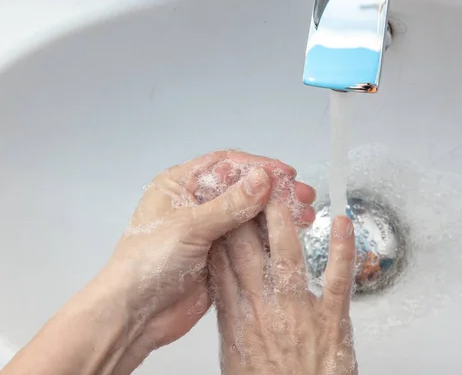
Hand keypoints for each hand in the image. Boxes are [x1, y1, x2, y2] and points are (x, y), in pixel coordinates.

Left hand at [104, 150, 315, 371]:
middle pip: (243, 189)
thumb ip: (230, 204)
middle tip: (304, 196)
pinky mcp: (220, 256)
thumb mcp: (190, 227)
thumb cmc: (147, 264)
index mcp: (180, 186)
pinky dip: (270, 237)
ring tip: (306, 216)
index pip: (226, 165)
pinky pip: (250, 242)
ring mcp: (209, 232)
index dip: (258, 167)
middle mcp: (196, 205)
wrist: (135, 315)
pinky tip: (291, 236)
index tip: (287, 173)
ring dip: (277, 214)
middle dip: (274, 192)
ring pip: (250, 215)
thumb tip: (264, 179)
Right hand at [211, 200, 357, 374]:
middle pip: (248, 251)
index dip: (220, 230)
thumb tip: (226, 290)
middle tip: (247, 184)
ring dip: (286, 220)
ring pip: (288, 255)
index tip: (220, 206)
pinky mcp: (332, 318)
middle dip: (246, 213)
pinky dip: (342, 248)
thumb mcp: (234, 355)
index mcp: (238, 319)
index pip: (222, 264)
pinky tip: (342, 222)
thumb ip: (231, 319)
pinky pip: (338, 277)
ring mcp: (299, 311)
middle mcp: (264, 309)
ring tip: (284, 191)